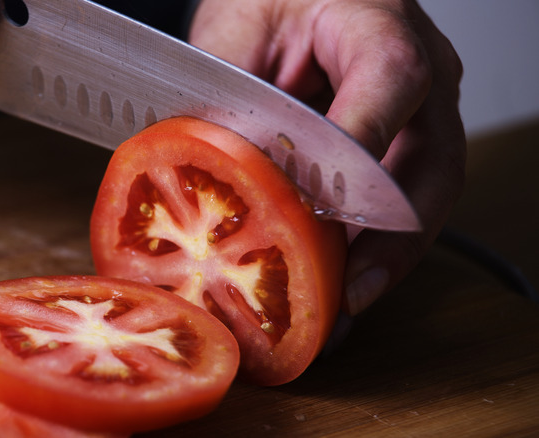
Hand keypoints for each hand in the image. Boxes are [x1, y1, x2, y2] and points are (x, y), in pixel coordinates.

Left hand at [189, 0, 465, 315]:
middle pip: (430, 165)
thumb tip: (219, 172)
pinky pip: (402, 201)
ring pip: (425, 196)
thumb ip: (230, 92)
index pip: (388, 85)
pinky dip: (373, 245)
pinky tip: (340, 284)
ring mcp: (422, 113)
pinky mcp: (406, 143)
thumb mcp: (236, 27)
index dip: (357, 154)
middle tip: (348, 291)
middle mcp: (421, 74)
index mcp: (381, 26)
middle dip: (390, 238)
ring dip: (385, 256)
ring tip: (341, 309)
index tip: (319, 211)